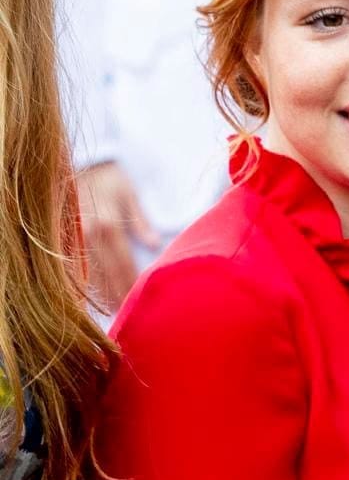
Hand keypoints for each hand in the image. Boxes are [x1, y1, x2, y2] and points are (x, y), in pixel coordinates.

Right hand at [76, 161, 160, 312]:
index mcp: (108, 226)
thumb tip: (154, 245)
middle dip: (118, 296)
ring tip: (112, 313)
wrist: (81, 161)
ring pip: (88, 272)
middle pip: (106, 273)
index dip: (130, 286)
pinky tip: (87, 297)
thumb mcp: (129, 195)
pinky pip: (72, 264)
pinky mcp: (62, 235)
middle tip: (128, 317)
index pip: (123, 264)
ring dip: (100, 294)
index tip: (139, 304)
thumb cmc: (110, 178)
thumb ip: (141, 221)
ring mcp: (72, 236)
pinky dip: (81, 281)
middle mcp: (88, 234)